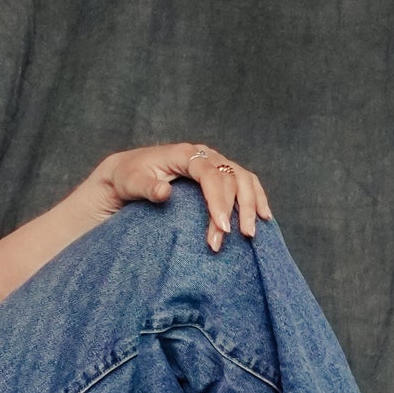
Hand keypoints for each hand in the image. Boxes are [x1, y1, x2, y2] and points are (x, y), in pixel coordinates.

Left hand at [93, 143, 272, 252]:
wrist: (128, 171)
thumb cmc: (129, 177)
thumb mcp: (131, 182)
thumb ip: (147, 187)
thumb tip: (165, 192)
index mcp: (184, 154)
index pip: (210, 174)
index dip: (218, 200)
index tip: (221, 226)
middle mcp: (203, 155)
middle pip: (230, 178)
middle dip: (234, 210)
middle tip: (228, 238)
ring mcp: (213, 162)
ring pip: (243, 179)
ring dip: (251, 205)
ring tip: (250, 233)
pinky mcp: (218, 174)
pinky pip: (245, 182)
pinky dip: (257, 198)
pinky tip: (265, 217)